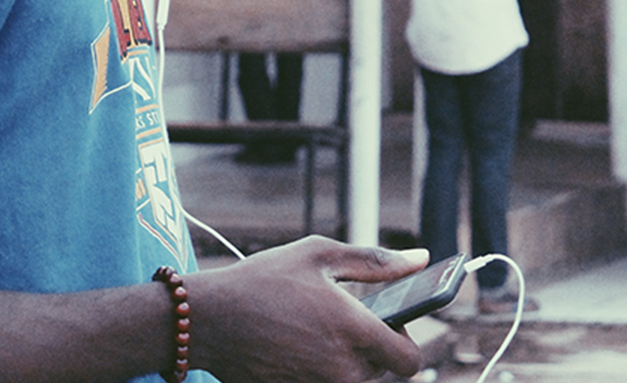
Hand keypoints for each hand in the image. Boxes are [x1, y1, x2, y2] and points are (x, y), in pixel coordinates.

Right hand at [182, 238, 428, 381]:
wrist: (206, 319)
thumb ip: (374, 260)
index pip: (409, 361)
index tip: (388, 324)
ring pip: (351, 381)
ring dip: (342, 360)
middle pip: (380, 372)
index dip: (405, 342)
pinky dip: (315, 369)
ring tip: (311, 331)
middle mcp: (341, 367)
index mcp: (355, 330)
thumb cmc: (262, 280)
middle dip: (370, 349)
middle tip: (339, 321)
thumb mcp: (317, 255)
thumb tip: (420, 260)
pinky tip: (292, 345)